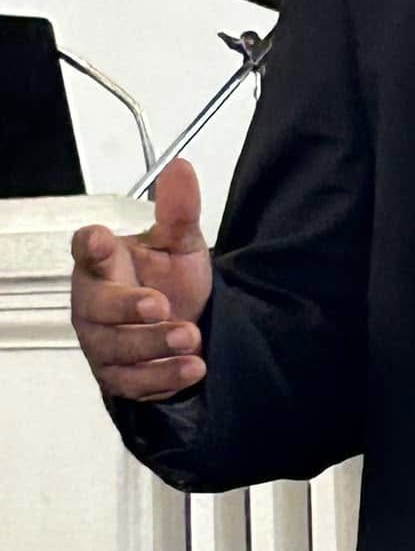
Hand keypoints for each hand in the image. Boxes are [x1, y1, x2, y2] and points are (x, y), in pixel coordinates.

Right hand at [70, 158, 212, 401]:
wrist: (192, 334)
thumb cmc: (173, 286)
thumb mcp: (182, 246)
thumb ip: (179, 211)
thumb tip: (180, 168)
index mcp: (104, 264)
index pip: (86, 250)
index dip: (91, 246)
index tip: (101, 241)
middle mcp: (95, 304)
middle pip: (97, 306)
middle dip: (128, 307)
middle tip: (161, 305)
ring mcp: (103, 343)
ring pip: (116, 348)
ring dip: (154, 344)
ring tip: (190, 337)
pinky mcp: (118, 377)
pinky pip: (134, 382)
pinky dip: (164, 377)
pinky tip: (192, 367)